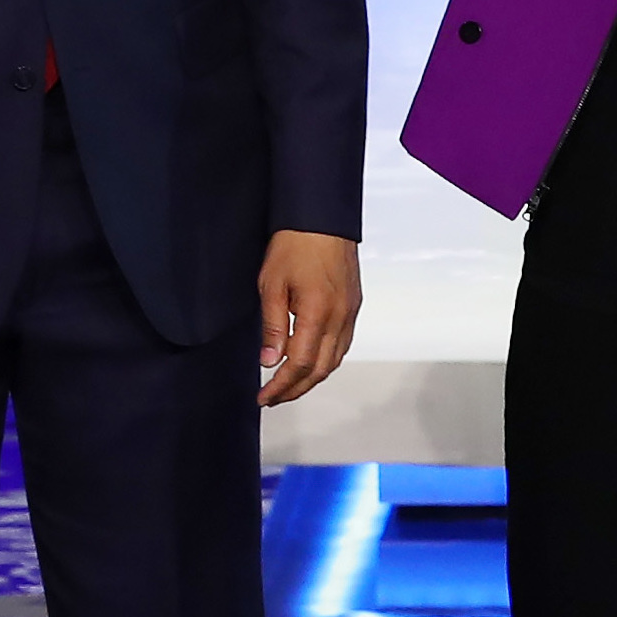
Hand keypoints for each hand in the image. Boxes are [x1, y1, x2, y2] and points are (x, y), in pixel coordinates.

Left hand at [257, 231, 360, 407]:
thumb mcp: (272, 285)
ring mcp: (350, 312)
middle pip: (320, 370)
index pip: (299, 365)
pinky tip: (310, 361)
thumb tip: (269, 361)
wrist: (323, 217)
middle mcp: (339, 318)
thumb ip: (272, 326)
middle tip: (273, 398)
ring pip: (334, 360)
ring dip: (311, 378)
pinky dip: (326, 360)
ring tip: (289, 385)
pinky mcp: (353, 304)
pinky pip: (343, 344)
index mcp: (317, 314)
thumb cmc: (295, 245)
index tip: (263, 397)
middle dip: (295, 390)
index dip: (280, 386)